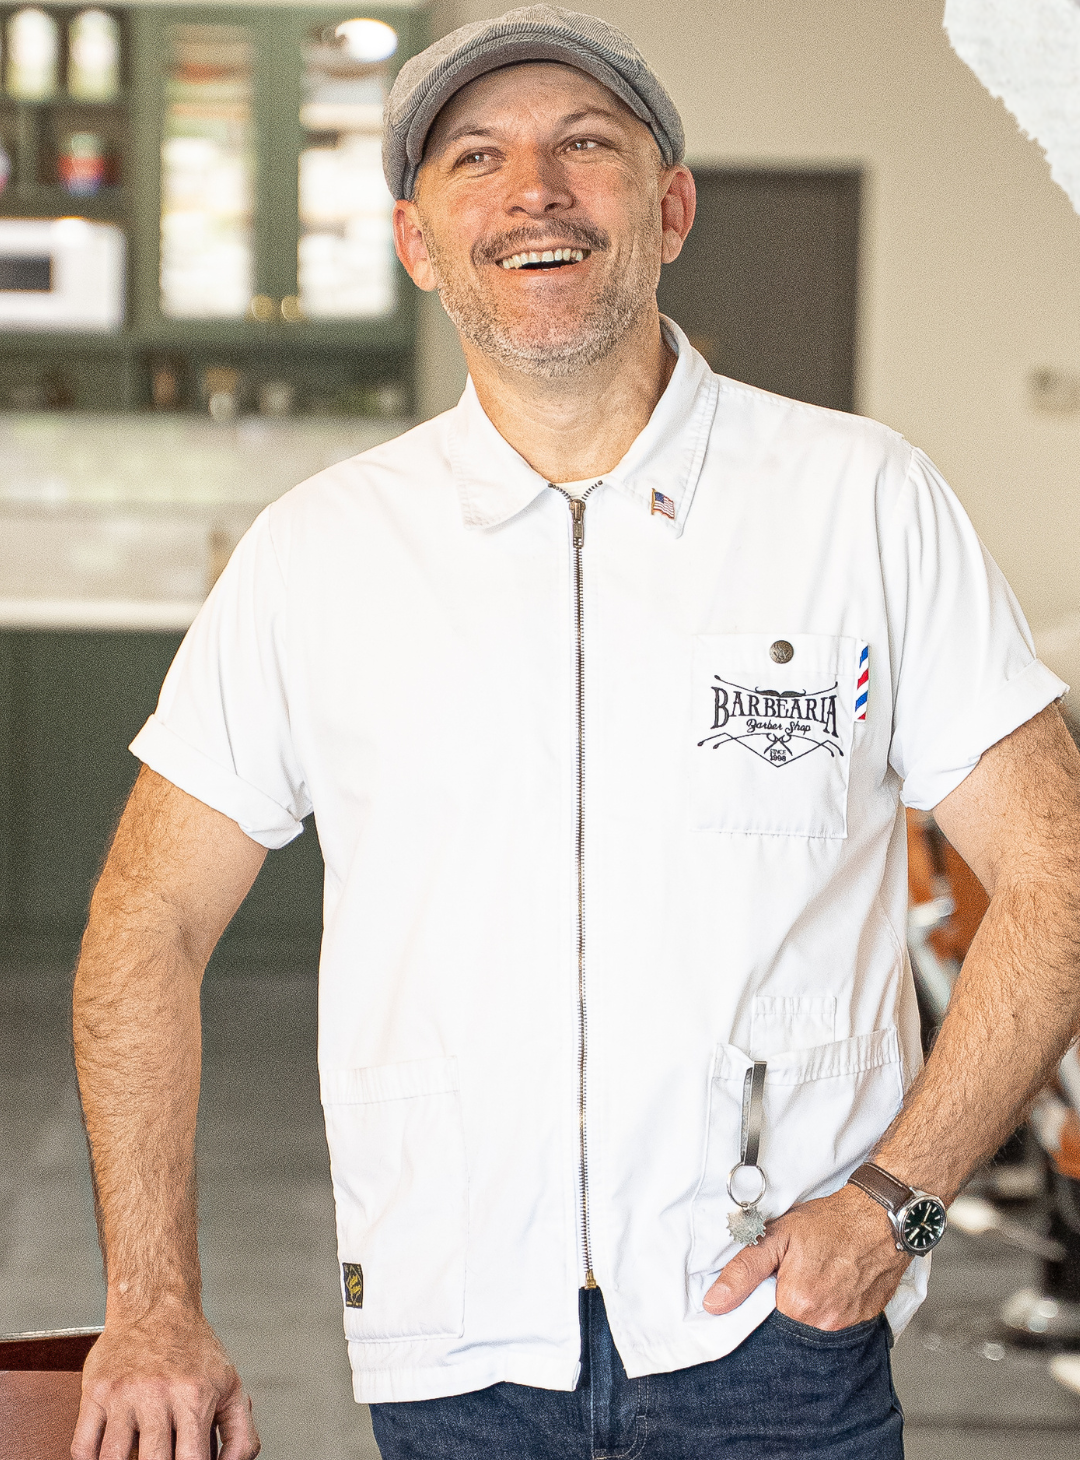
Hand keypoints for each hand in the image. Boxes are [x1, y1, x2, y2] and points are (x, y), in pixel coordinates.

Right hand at [72, 1299, 259, 1459]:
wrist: (155, 1305)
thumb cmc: (193, 1350)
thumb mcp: (230, 1386)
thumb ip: (241, 1434)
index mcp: (194, 1397)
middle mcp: (157, 1395)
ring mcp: (122, 1395)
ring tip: (136, 1455)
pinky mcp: (95, 1392)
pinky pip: (82, 1448)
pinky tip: (108, 1456)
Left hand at [702, 1184, 910, 1329]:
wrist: (879, 1218)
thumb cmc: (830, 1223)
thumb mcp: (778, 1235)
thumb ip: (743, 1270)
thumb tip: (714, 1303)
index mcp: (797, 1304)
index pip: (761, 1327)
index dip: (756, 1309)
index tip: (759, 1292)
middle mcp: (823, 1324)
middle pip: (787, 1331)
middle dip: (781, 1310)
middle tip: (789, 1279)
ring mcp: (846, 1327)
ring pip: (811, 1330)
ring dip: (805, 1312)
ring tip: (810, 1280)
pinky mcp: (864, 1323)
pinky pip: (835, 1326)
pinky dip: (827, 1311)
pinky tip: (828, 1287)